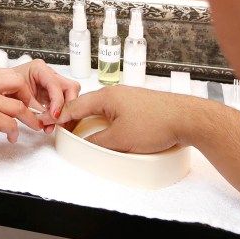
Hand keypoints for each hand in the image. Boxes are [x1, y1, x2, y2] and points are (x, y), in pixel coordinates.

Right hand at [0, 67, 42, 151]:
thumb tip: (13, 93)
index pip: (11, 74)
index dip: (22, 89)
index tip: (26, 98)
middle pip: (20, 84)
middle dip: (29, 99)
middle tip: (31, 110)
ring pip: (19, 107)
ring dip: (28, 119)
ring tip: (30, 126)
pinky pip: (12, 124)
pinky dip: (14, 133)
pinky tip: (10, 136)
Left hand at [10, 59, 80, 132]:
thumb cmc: (4, 87)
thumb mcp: (16, 95)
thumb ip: (31, 105)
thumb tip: (45, 117)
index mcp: (39, 68)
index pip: (56, 84)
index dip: (57, 101)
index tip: (54, 115)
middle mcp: (49, 74)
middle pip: (70, 88)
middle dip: (66, 106)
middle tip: (58, 121)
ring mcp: (52, 84)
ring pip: (70, 97)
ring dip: (63, 113)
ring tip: (51, 126)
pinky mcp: (52, 95)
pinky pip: (62, 105)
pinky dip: (58, 116)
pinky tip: (49, 125)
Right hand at [57, 86, 210, 153]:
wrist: (187, 119)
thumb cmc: (156, 123)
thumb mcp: (119, 140)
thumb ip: (98, 142)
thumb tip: (85, 144)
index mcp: (106, 96)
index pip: (76, 106)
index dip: (62, 117)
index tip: (52, 125)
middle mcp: (116, 93)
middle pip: (87, 105)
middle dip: (75, 118)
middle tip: (65, 131)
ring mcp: (129, 98)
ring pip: (102, 109)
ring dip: (91, 120)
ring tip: (84, 133)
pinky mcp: (140, 106)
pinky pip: (115, 113)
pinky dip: (106, 121)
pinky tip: (109, 132)